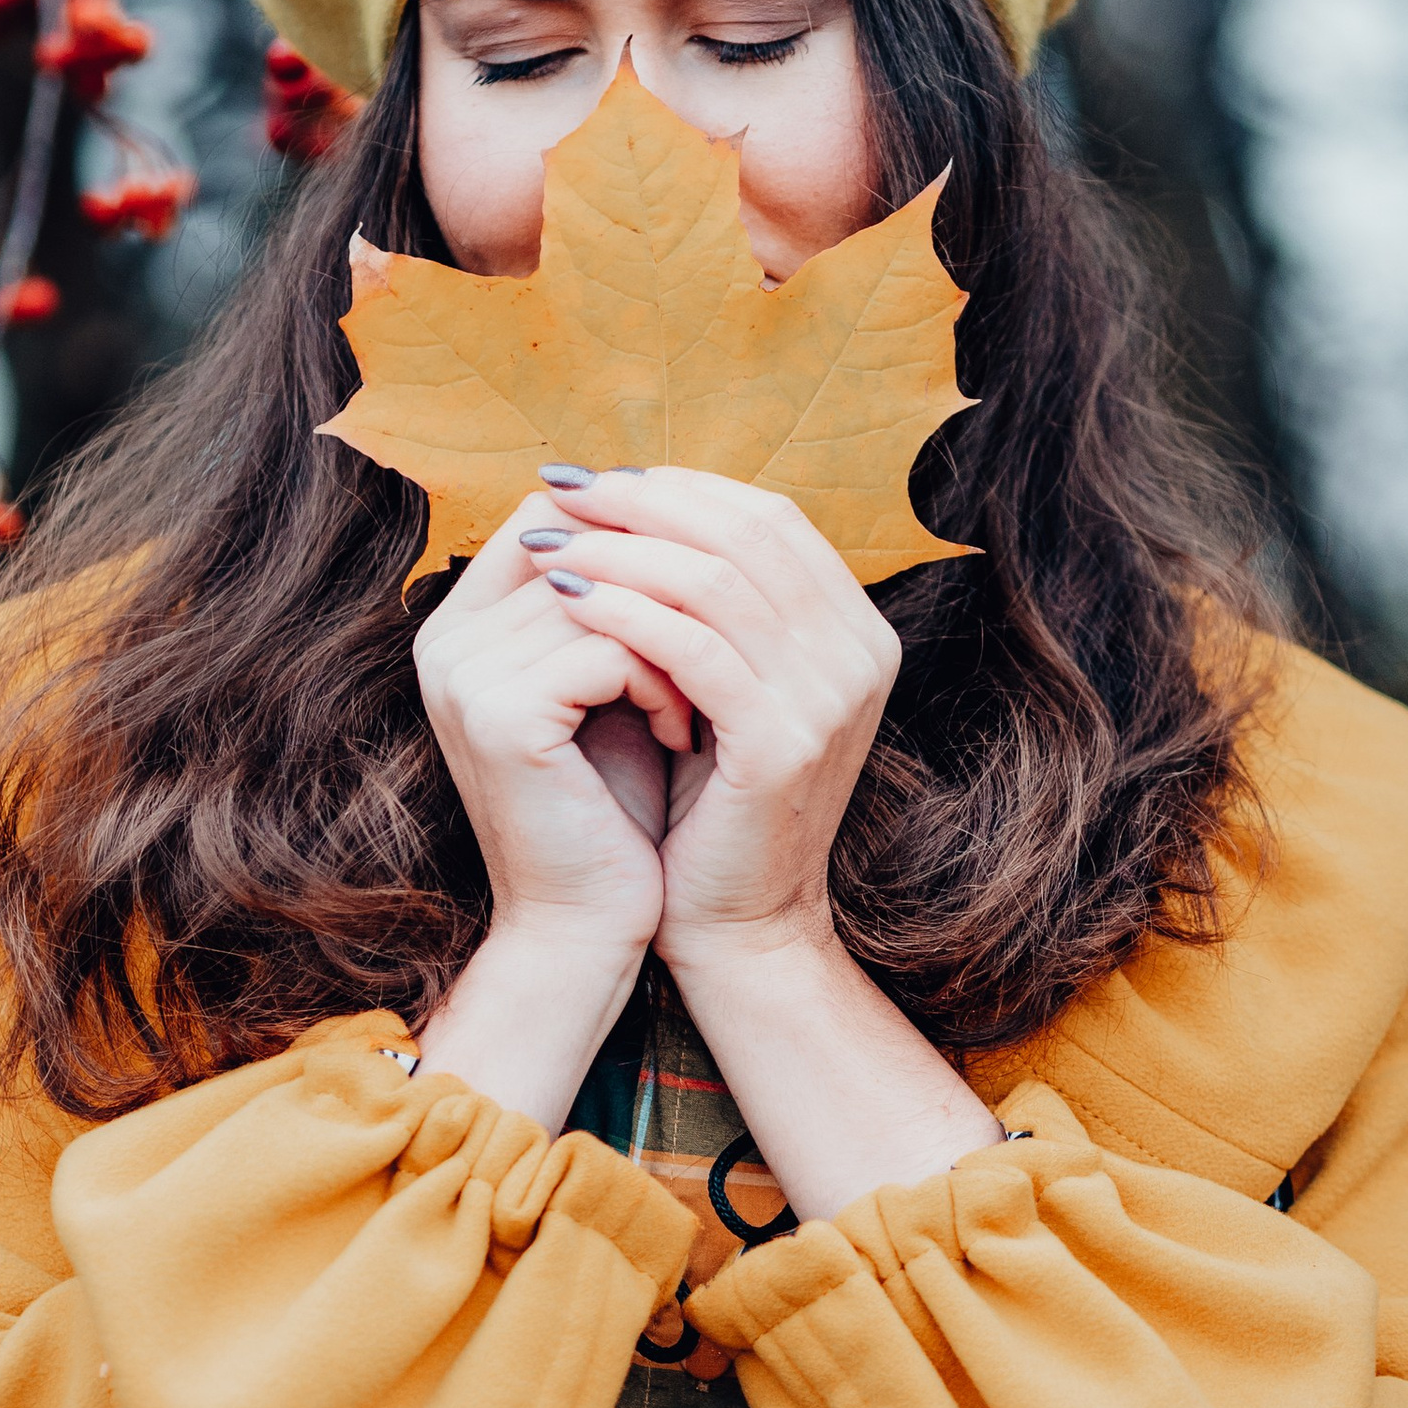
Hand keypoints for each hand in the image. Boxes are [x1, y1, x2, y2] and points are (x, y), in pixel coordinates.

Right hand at [409, 495, 691, 1122]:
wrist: (590, 932)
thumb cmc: (617, 808)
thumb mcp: (613, 686)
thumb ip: (616, 600)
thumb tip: (682, 498)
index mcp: (460, 626)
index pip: (551, 517)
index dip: (638, 538)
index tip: (708, 593)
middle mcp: (444, 640)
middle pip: (581, 543)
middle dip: (667, 594)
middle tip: (721, 653)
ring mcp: (463, 675)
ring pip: (605, 591)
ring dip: (677, 640)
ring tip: (704, 702)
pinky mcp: (500, 715)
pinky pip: (611, 645)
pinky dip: (664, 684)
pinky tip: (682, 736)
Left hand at [524, 467, 901, 964]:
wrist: (737, 926)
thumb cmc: (709, 802)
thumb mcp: (724, 686)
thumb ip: (710, 603)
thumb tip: (631, 499)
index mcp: (855, 630)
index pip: (767, 517)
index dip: (679, 486)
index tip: (597, 480)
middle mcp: (860, 654)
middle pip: (745, 532)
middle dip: (642, 502)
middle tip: (560, 489)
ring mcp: (831, 698)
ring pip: (716, 581)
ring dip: (620, 549)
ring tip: (547, 545)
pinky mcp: (783, 743)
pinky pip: (693, 647)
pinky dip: (624, 612)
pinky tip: (566, 600)